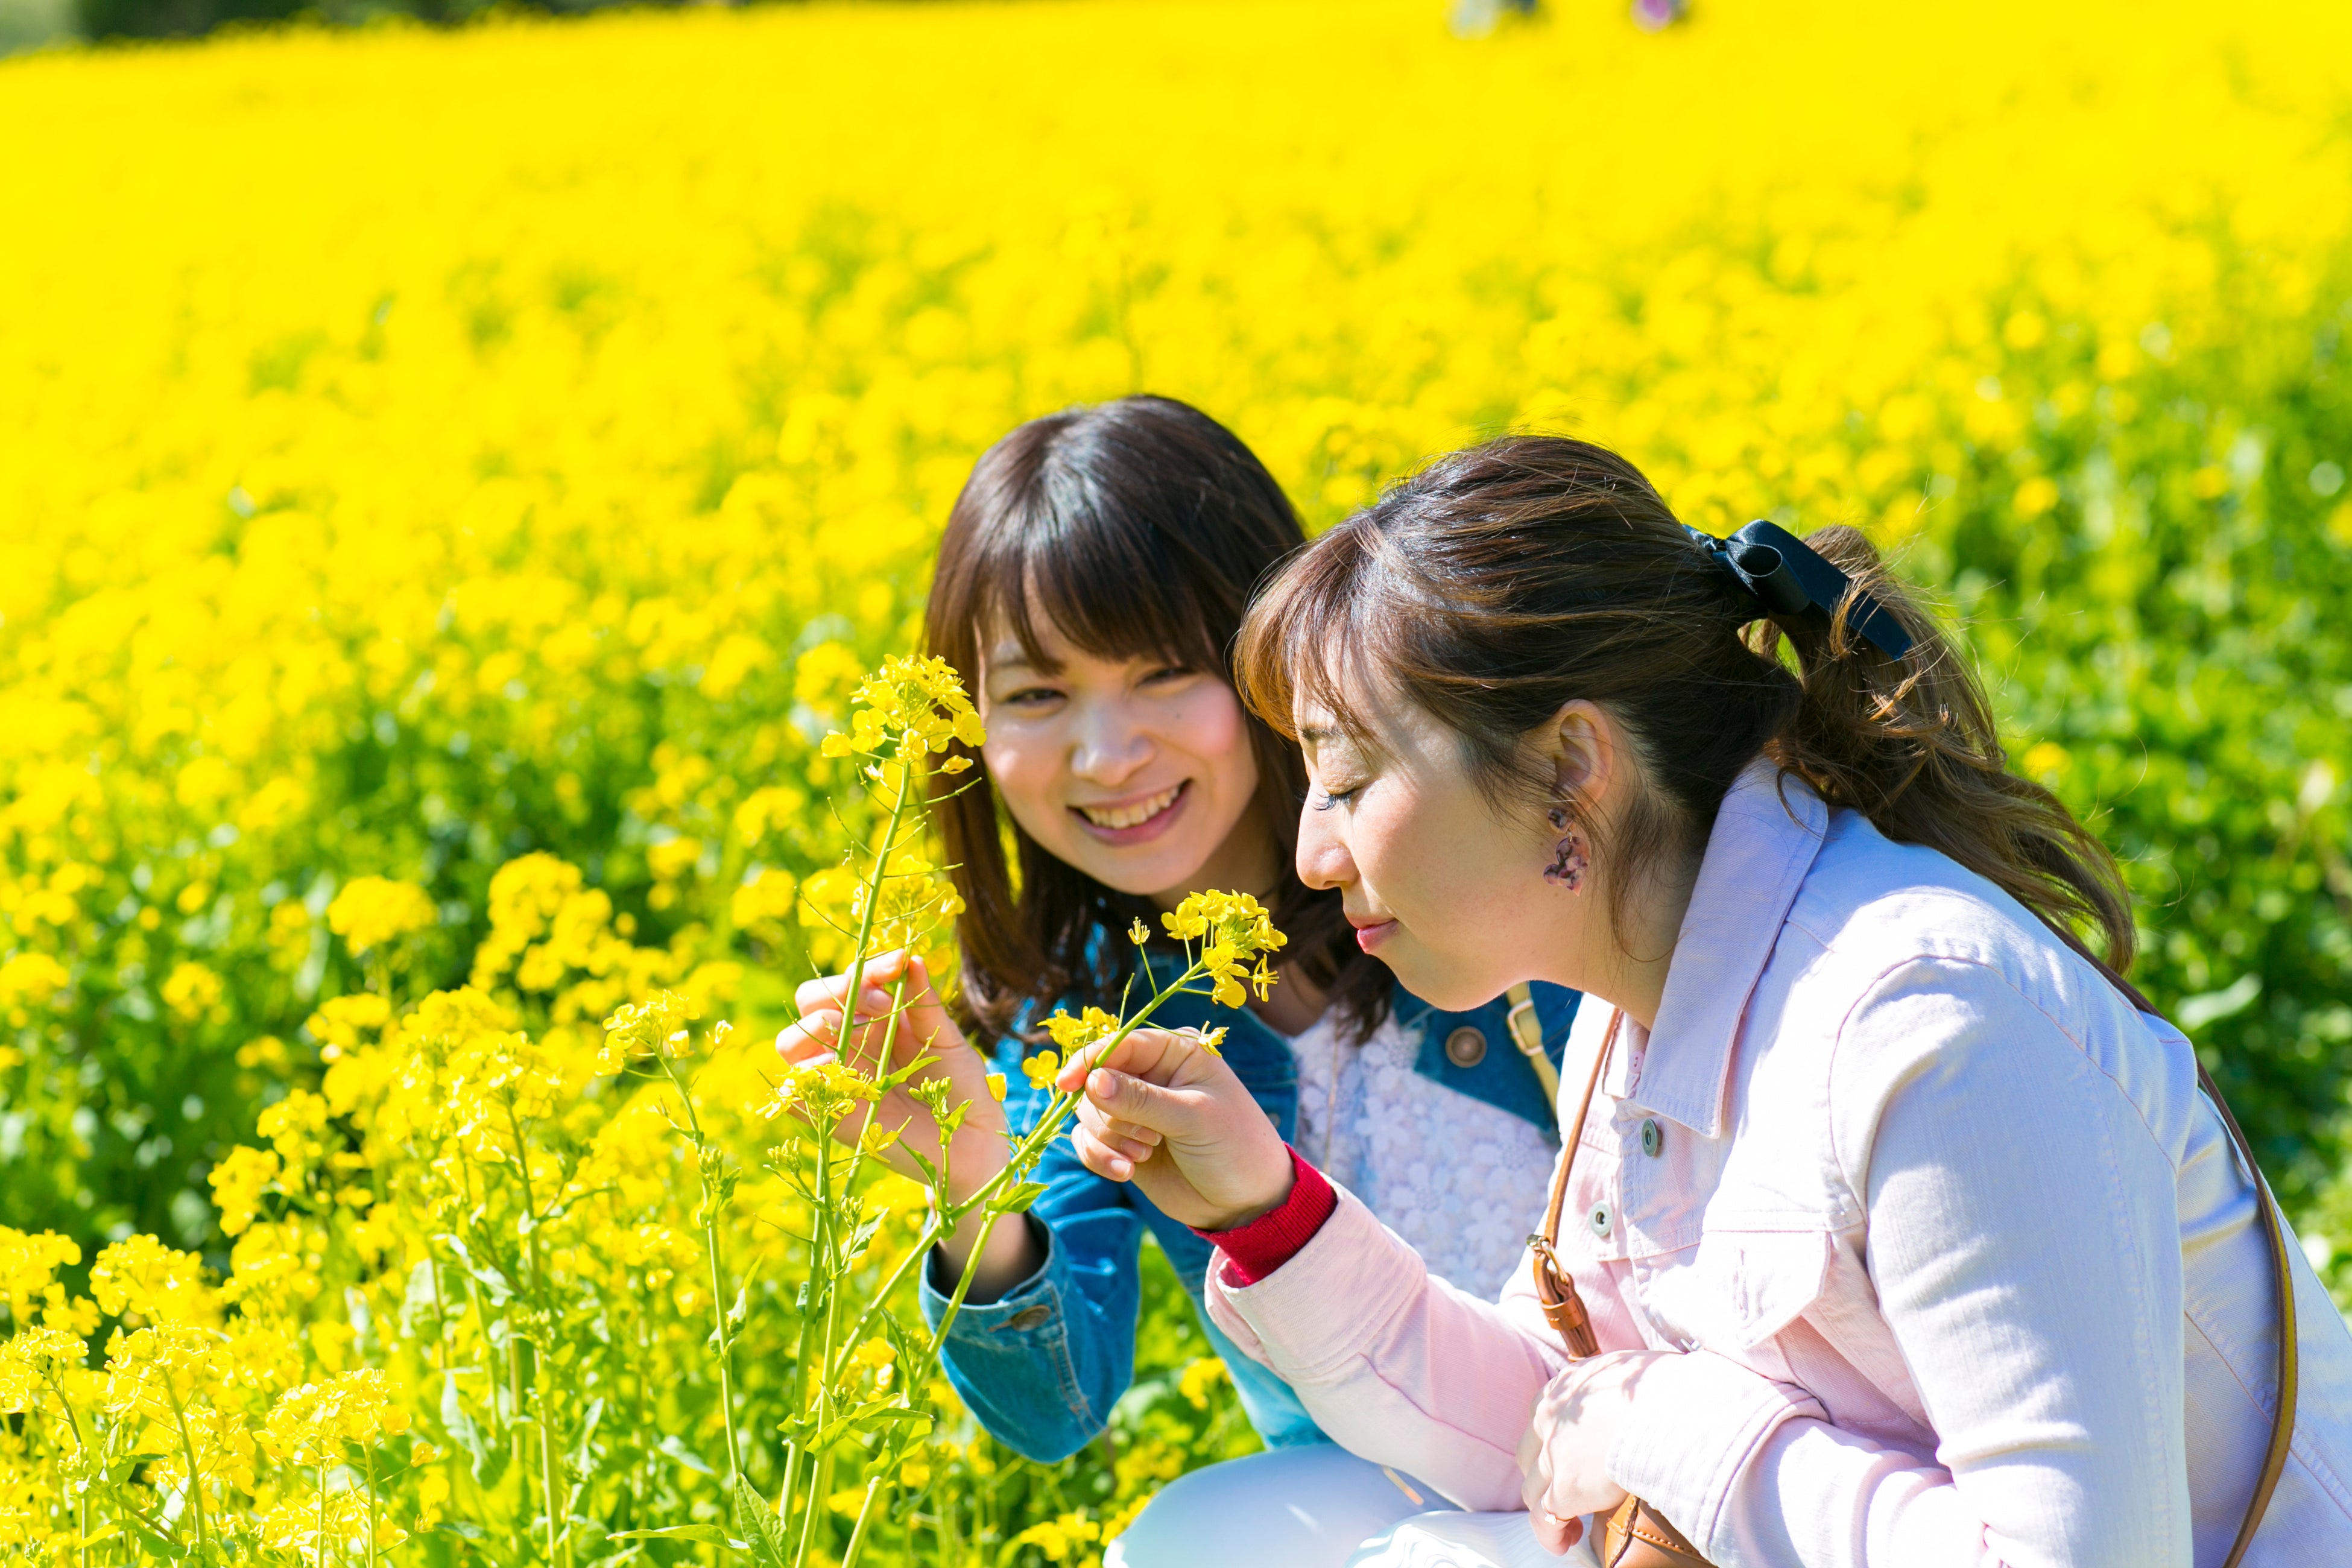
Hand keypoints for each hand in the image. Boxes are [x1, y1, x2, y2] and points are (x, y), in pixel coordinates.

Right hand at [777, 950, 1037, 1296]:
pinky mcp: (832, 1116)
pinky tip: (840, 1069)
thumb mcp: (948, 1039)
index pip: (847, 981)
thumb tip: (910, 958)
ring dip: (818, 1029)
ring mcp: (837, 1078)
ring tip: (860, 1036)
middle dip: (837, 992)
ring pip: (791, 1042)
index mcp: (875, 1019)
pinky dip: (808, 1077)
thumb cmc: (961, 1087)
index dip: (864, 969)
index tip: (895, 965)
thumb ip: (925, 1002)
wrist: (970, 1144)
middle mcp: (849, 1043)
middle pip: (808, 1002)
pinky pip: (795, 1094)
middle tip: (879, 1005)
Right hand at [1057, 1026, 1293, 1231]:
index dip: (1089, 1060)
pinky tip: (1126, 1172)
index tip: (1067, 1084)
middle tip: (1149, 1138)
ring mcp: (1134, 1111)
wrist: (1247, 1201)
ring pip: (1087, 1112)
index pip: (1119, 1044)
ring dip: (1109, 1138)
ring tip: (1146, 1154)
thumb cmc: (1234, 1146)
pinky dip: (1099, 1157)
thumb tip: (1091, 1080)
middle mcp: (1150, 1076)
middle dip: (1111, 1114)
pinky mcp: (1123, 1143)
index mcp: (1174, 1053)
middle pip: (1095, 1080)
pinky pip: (1087, 1142)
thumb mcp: (1193, 1118)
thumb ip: (1141, 1099)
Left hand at [1516, 1350, 1664, 1554]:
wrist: (1670, 1411)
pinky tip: (1565, 1545)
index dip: (1551, 1446)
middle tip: (1566, 1496)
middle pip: (1530, 1456)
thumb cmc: (1669, 1391)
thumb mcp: (1632, 1376)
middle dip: (1543, 1479)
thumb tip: (1646, 1401)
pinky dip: (1551, 1536)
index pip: (1543, 1421)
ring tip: (1570, 1530)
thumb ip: (1621, 1392)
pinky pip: (1546, 1519)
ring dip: (1547, 1511)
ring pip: (1532, 1491)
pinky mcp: (1566, 1488)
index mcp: (1566, 1387)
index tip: (1571, 1462)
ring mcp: (1554, 1454)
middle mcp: (1550, 1419)